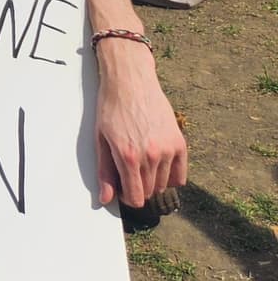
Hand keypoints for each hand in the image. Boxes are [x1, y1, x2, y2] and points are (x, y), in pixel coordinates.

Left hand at [93, 40, 187, 207]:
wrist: (130, 81)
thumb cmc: (111, 108)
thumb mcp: (101, 139)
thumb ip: (105, 171)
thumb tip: (106, 199)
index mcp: (128, 157)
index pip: (135, 197)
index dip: (128, 198)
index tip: (124, 190)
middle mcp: (151, 156)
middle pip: (149, 192)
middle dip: (138, 188)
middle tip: (129, 172)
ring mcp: (168, 150)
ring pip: (164, 185)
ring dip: (153, 181)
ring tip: (141, 162)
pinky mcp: (180, 143)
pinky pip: (180, 175)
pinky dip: (171, 176)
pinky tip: (160, 166)